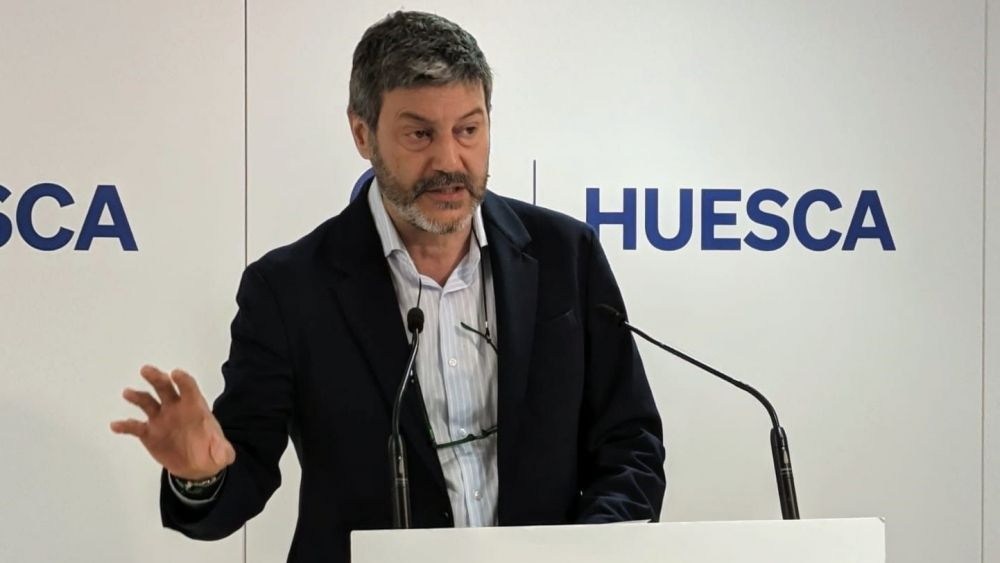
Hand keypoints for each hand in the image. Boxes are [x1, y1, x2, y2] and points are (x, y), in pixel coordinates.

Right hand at [111, 365, 235, 479]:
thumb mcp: (221, 454)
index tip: (176, 374)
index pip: (189, 388)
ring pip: (147, 402)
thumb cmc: (210, 451)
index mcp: (194, 407)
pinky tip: (116, 425)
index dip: (183, 381)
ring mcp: (160, 419)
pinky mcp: (149, 433)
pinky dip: (125, 425)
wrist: (197, 466)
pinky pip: (134, 427)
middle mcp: (175, 408)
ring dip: (137, 396)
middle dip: (157, 378)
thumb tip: (225, 456)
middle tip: (146, 370)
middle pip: (165, 388)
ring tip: (128, 393)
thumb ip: (223, 452)